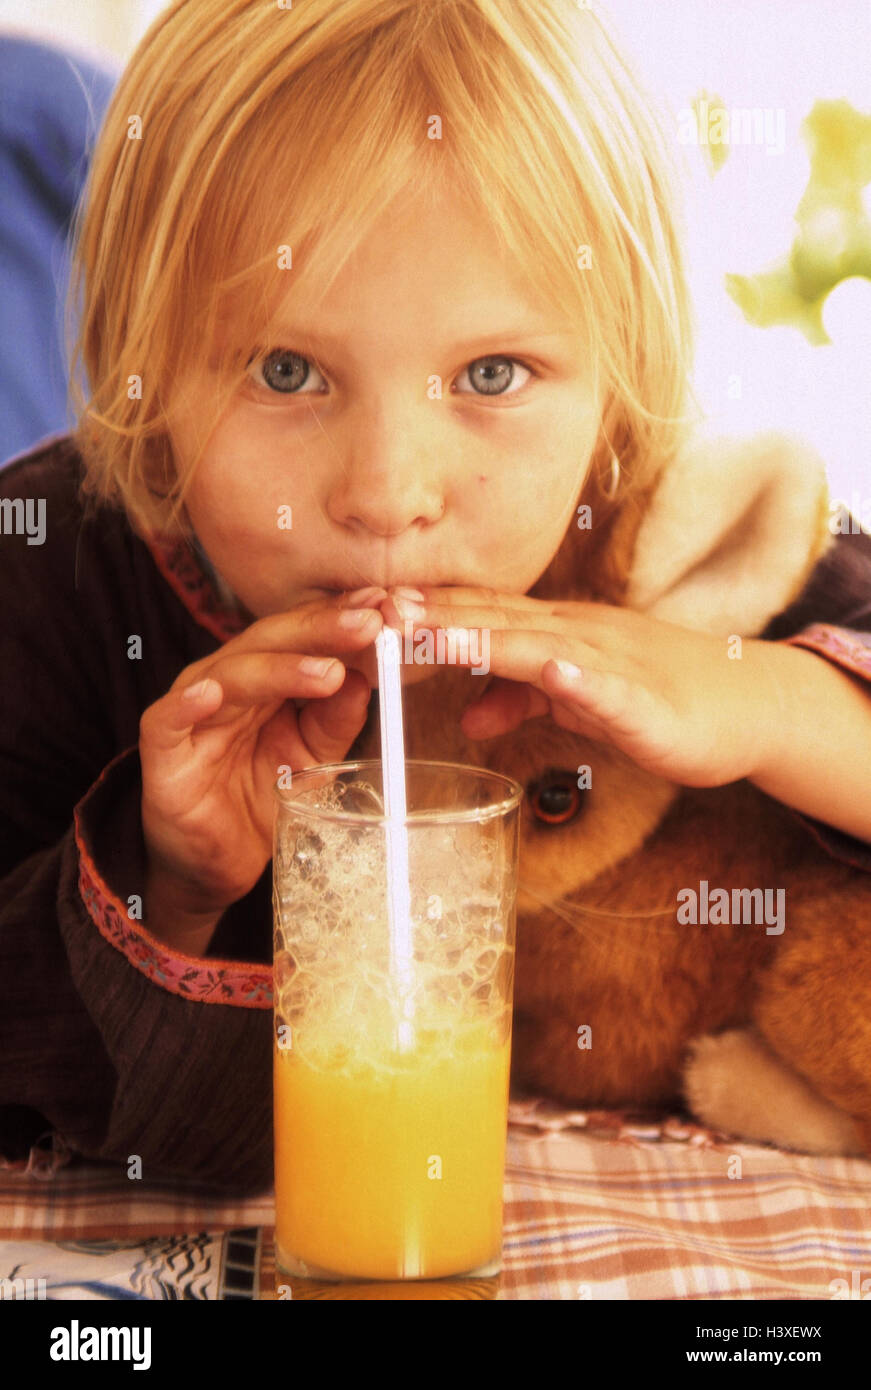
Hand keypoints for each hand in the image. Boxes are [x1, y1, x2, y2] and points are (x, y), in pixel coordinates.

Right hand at [140, 588, 386, 928]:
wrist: (214, 862)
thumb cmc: (261, 796)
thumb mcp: (313, 757)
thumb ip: (336, 720)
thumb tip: (367, 678)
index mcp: (267, 673)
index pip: (305, 633)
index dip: (343, 617)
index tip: (389, 603)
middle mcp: (230, 679)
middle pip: (274, 641)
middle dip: (322, 629)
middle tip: (368, 623)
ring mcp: (195, 711)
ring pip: (233, 674)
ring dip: (281, 669)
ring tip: (329, 671)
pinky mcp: (163, 749)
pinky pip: (169, 720)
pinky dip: (189, 704)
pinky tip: (211, 693)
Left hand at [382, 587, 786, 788]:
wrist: (743, 706)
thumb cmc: (655, 697)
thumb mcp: (574, 700)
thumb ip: (520, 700)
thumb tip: (465, 716)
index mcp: (554, 633)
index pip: (478, 614)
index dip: (423, 610)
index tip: (365, 607)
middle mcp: (576, 635)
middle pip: (495, 620)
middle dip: (433, 616)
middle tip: (372, 610)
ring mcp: (611, 662)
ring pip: (538, 646)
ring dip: (483, 639)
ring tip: (432, 634)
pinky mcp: (645, 700)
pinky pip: (608, 687)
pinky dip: (578, 677)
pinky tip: (552, 670)